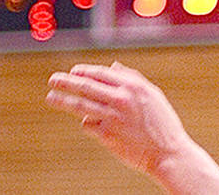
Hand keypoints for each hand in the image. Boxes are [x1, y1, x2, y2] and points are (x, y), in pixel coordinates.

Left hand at [46, 62, 191, 175]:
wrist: (167, 153)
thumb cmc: (162, 122)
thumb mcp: (152, 94)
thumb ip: (132, 78)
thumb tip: (112, 65)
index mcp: (132, 86)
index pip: (100, 73)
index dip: (84, 71)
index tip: (73, 71)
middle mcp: (120, 99)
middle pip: (85, 86)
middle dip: (66, 82)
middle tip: (53, 80)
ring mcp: (112, 117)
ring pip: (80, 105)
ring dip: (62, 101)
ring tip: (50, 98)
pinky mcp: (107, 135)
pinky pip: (88, 124)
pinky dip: (87, 122)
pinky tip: (91, 123)